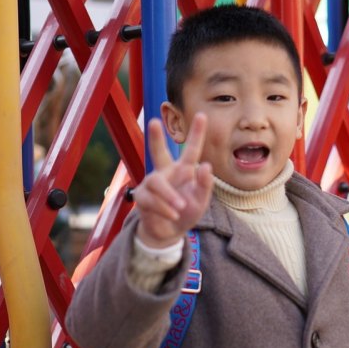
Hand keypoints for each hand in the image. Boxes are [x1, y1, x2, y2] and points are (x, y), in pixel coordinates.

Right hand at [134, 113, 213, 247]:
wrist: (170, 232)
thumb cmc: (187, 212)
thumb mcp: (201, 201)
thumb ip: (205, 184)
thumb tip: (206, 165)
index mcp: (184, 170)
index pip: (191, 150)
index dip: (197, 133)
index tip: (202, 115)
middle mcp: (166, 172)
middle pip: (159, 152)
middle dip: (156, 138)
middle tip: (154, 122)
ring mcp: (152, 183)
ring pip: (156, 182)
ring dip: (170, 196)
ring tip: (180, 207)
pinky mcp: (142, 196)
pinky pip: (151, 199)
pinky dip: (164, 208)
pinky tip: (172, 215)